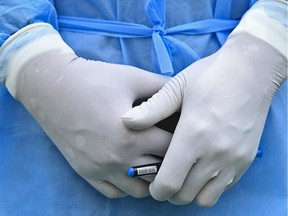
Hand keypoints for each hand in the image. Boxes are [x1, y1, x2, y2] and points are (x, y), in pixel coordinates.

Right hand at [1, 23, 171, 197]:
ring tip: (152, 159)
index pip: (172, 148)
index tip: (185, 133)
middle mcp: (117, 158)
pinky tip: (130, 168)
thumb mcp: (132, 77)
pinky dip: (127, 185)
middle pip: (159, 171)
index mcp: (132, 135)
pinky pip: (114, 192)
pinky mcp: (86, 172)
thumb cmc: (93, 79)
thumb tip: (184, 93)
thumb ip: (163, 87)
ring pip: (139, 190)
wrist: (51, 88)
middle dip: (171, 159)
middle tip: (172, 146)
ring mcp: (100, 169)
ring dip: (151, 177)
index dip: (183, 139)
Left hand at [122, 34, 286, 205]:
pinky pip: (223, 188)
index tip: (151, 181)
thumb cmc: (210, 76)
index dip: (155, 189)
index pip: (169, 183)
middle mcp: (214, 153)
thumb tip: (126, 122)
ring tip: (183, 175)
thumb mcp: (178, 86)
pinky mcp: (246, 160)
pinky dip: (208, 187)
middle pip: (184, 195)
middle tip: (165, 176)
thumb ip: (152, 109)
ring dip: (189, 192)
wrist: (251, 71)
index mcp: (193, 135)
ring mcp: (233, 159)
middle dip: (169, 192)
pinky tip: (202, 169)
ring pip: (205, 198)